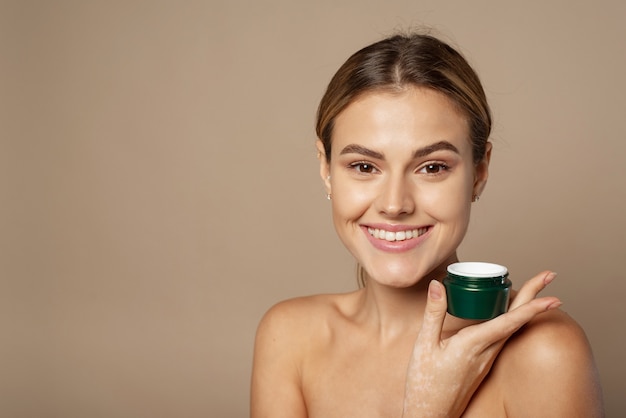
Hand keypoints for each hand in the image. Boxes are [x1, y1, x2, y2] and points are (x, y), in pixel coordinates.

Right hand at [402, 271, 559, 417]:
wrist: (431, 414)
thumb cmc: (425, 383)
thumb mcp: (424, 345)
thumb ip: (434, 313)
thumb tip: (439, 285)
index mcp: (473, 345)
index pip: (509, 322)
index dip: (532, 307)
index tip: (552, 294)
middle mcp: (486, 352)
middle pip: (518, 320)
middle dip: (536, 297)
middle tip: (550, 275)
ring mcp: (487, 360)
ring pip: (512, 329)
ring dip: (525, 308)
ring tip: (534, 289)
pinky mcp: (483, 364)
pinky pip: (502, 337)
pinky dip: (511, 320)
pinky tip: (507, 313)